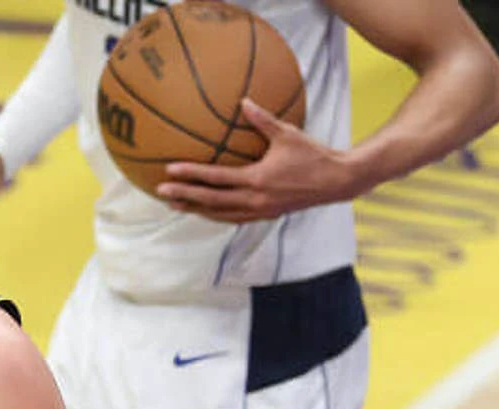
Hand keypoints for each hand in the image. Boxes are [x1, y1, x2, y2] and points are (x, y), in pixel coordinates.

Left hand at [155, 99, 357, 223]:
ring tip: (176, 204)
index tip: (170, 170)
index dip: (191, 175)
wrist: (336, 182)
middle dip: (186, 196)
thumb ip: (262, 119)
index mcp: (257, 180)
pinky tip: (205, 210)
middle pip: (212, 201)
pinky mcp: (267, 214)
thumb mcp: (287, 133)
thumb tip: (243, 101)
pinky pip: (235, 217)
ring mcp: (261, 211)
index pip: (216, 179)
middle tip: (162, 192)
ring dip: (197, 209)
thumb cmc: (313, 155)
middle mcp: (256, 200)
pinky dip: (217, 214)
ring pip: (221, 214)